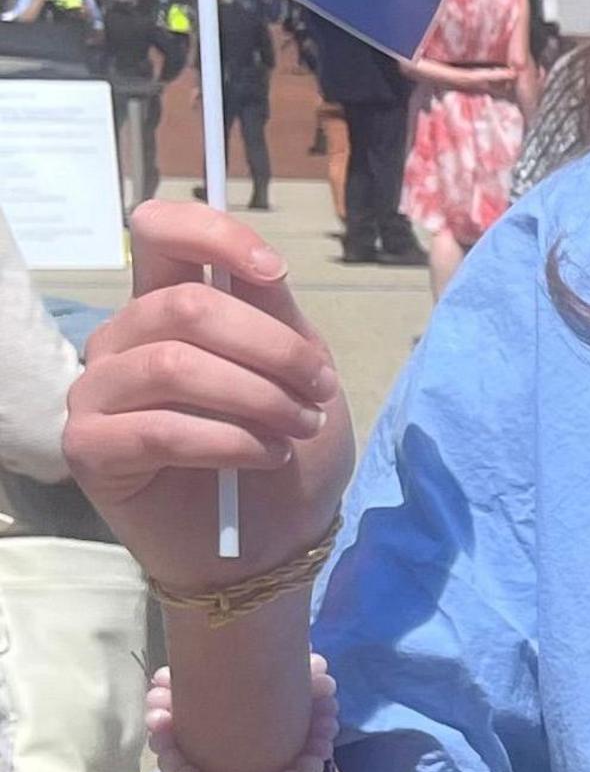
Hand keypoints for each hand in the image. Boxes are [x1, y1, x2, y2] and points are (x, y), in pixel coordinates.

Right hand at [63, 202, 355, 598]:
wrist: (272, 537)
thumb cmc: (285, 443)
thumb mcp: (298, 367)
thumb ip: (272, 312)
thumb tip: (258, 264)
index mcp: (167, 305)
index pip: (160, 234)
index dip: (214, 235)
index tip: (275, 272)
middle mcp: (120, 340)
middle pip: (186, 308)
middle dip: (272, 349)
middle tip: (319, 390)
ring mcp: (95, 393)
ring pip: (174, 366)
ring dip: (257, 396)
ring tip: (299, 427)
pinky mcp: (88, 449)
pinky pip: (159, 430)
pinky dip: (229, 441)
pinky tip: (266, 456)